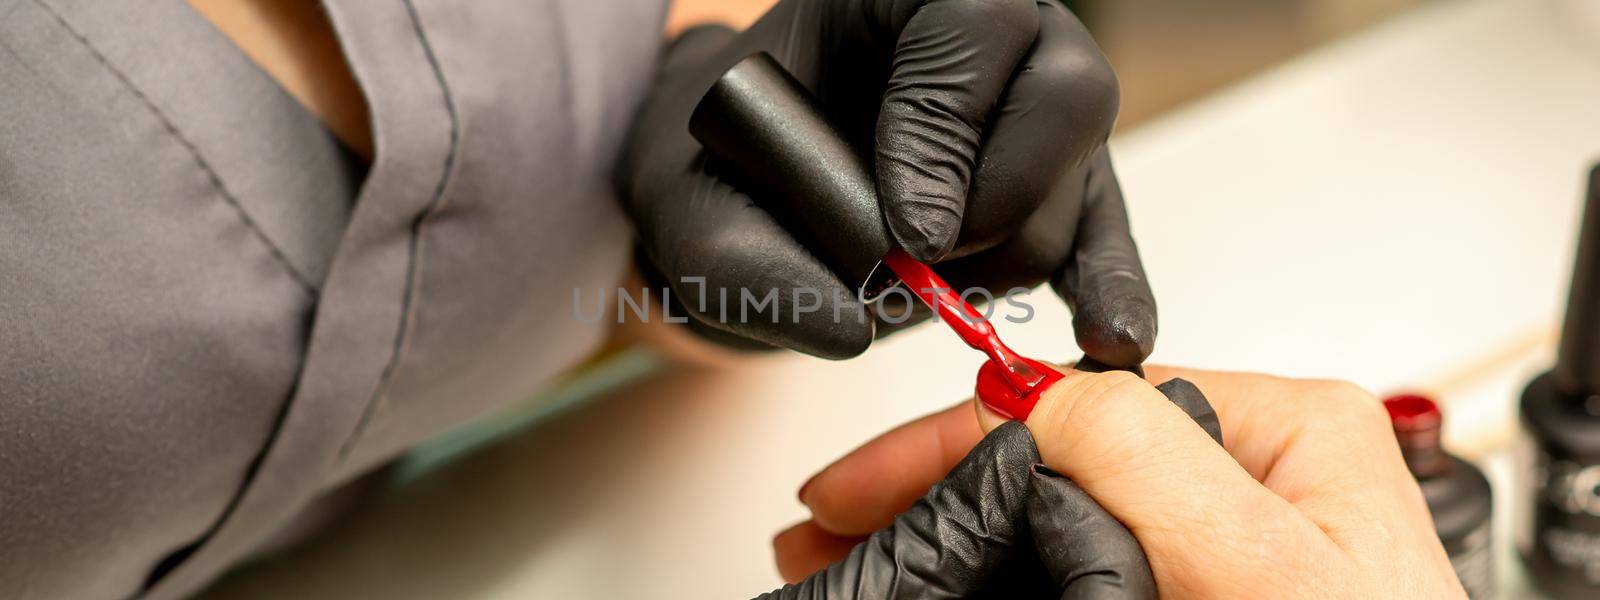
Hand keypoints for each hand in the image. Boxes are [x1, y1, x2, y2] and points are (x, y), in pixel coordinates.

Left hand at [621, 1, 1152, 364]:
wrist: (745, 203)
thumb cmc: (724, 180)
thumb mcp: (694, 216)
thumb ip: (748, 268)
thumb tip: (847, 328)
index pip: (980, 21)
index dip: (946, 125)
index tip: (900, 227)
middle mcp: (1002, 33)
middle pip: (1063, 99)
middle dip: (987, 203)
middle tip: (912, 259)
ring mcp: (1041, 112)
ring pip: (1077, 189)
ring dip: (998, 264)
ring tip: (915, 285)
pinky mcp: (1066, 190)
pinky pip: (1106, 238)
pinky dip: (1107, 293)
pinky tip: (1109, 339)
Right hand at [761, 373, 1218, 598]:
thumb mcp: (1261, 570)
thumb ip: (1144, 460)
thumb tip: (1029, 397)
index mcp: (1283, 434)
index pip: (1073, 400)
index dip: (941, 441)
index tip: (847, 490)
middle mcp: (1259, 479)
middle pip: (1047, 453)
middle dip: (928, 490)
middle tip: (831, 530)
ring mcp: (1231, 545)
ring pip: (1054, 515)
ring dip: (952, 534)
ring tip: (869, 562)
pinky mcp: (1206, 598)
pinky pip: (1079, 570)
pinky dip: (999, 579)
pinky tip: (954, 590)